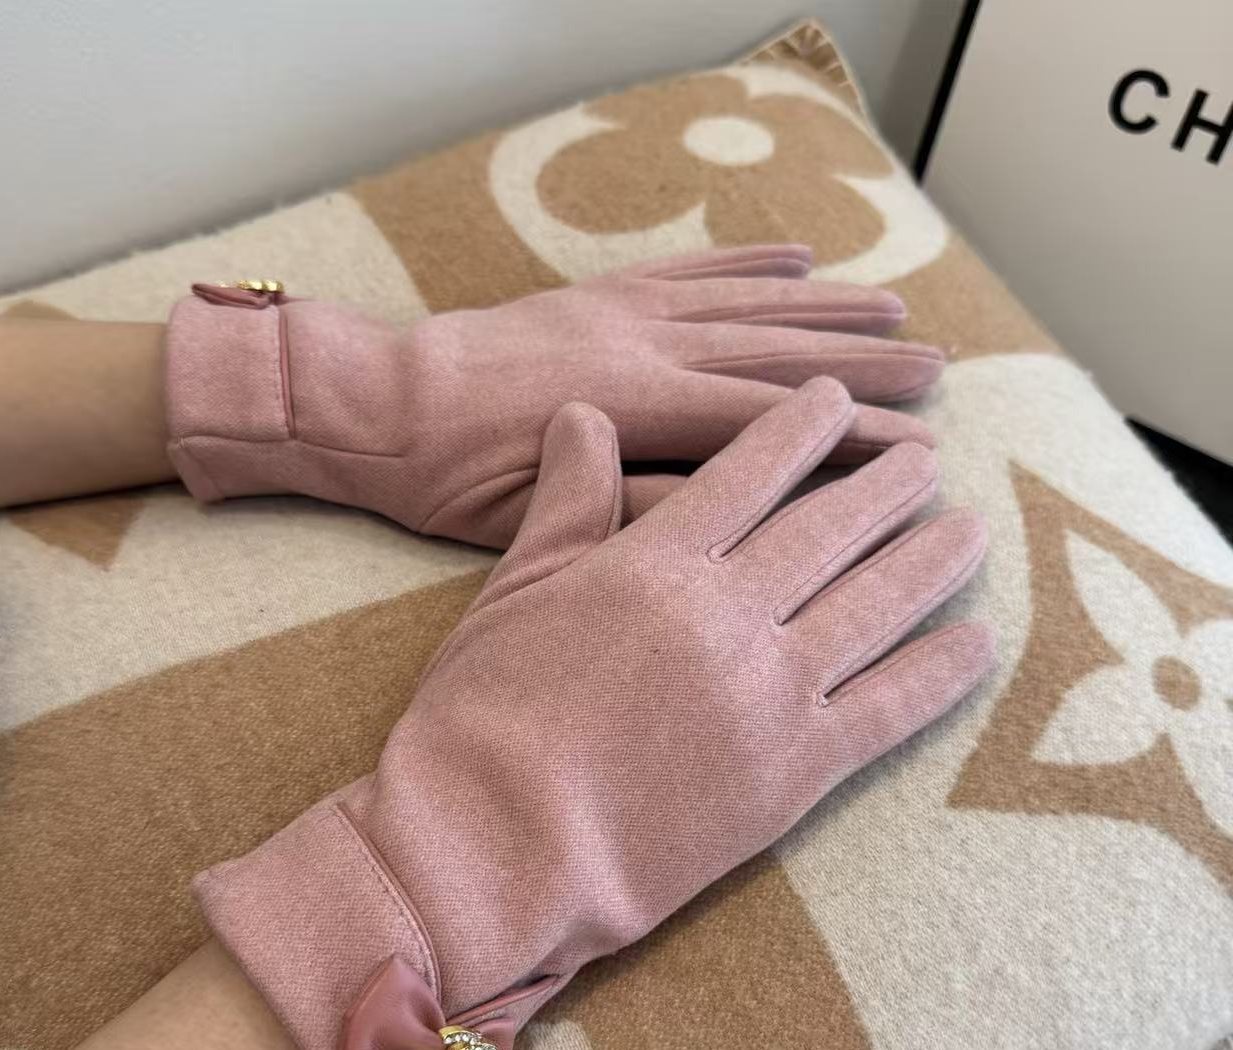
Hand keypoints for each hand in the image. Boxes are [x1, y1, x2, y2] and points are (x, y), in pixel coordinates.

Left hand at [165, 245, 944, 546]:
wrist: (383, 403)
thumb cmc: (456, 476)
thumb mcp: (540, 519)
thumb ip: (637, 509)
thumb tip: (731, 512)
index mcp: (636, 410)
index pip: (764, 426)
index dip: (848, 441)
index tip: (918, 453)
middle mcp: (645, 346)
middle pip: (774, 354)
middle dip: (863, 362)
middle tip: (939, 369)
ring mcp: (627, 312)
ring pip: (746, 303)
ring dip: (824, 305)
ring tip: (895, 303)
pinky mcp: (604, 295)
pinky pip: (691, 271)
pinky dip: (748, 264)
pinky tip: (796, 257)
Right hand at [194, 376, 993, 1049]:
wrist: (495, 845)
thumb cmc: (484, 717)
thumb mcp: (512, 592)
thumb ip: (565, 502)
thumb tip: (582, 415)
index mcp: (657, 563)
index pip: (749, 471)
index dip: (800, 429)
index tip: (835, 402)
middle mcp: (730, 613)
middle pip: (829, 530)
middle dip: (884, 486)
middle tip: (926, 459)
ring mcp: (773, 693)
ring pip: (876, 606)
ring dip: (930, 561)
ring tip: (972, 529)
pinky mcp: (796, 773)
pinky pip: (889, 710)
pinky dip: (941, 673)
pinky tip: (979, 642)